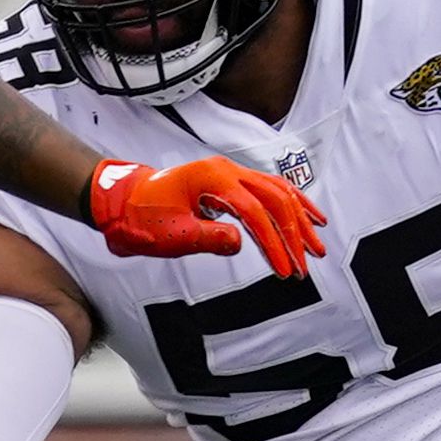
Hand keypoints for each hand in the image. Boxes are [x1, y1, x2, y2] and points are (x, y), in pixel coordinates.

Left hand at [93, 156, 325, 272]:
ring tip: (317, 245)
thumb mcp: (171, 234)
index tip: (286, 270)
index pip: (254, 212)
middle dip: (294, 233)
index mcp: (213, 179)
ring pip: (276, 191)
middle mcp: (227, 170)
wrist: (123, 202)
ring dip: (299, 219)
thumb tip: (240, 241)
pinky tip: (308, 217)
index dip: (273, 243)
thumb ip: (207, 237)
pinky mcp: (231, 183)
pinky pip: (268, 190)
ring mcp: (230, 173)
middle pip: (273, 198)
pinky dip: (290, 205)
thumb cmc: (143, 218)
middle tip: (307, 263)